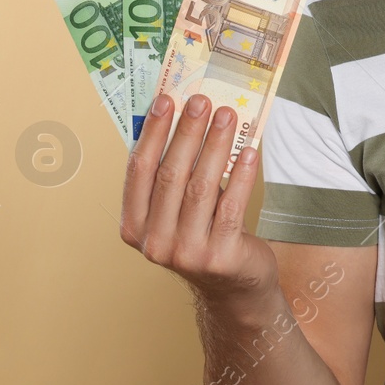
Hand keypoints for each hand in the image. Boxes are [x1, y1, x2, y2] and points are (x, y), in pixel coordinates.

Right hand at [119, 92, 278, 304]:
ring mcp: (186, 253)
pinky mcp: (220, 257)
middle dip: (187, 133)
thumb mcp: (178, 208)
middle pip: (170, 175)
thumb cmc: (203, 233)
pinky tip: (250, 152)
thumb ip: (173, 173)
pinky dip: (241, 176)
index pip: (139, 171)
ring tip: (227, 116)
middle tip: (201, 100)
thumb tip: (183, 116)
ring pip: (201, 187)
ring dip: (216, 146)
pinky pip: (232, 206)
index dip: (152, 133)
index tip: (165, 100)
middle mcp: (155, 242)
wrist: (233, 284)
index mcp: (134, 226)